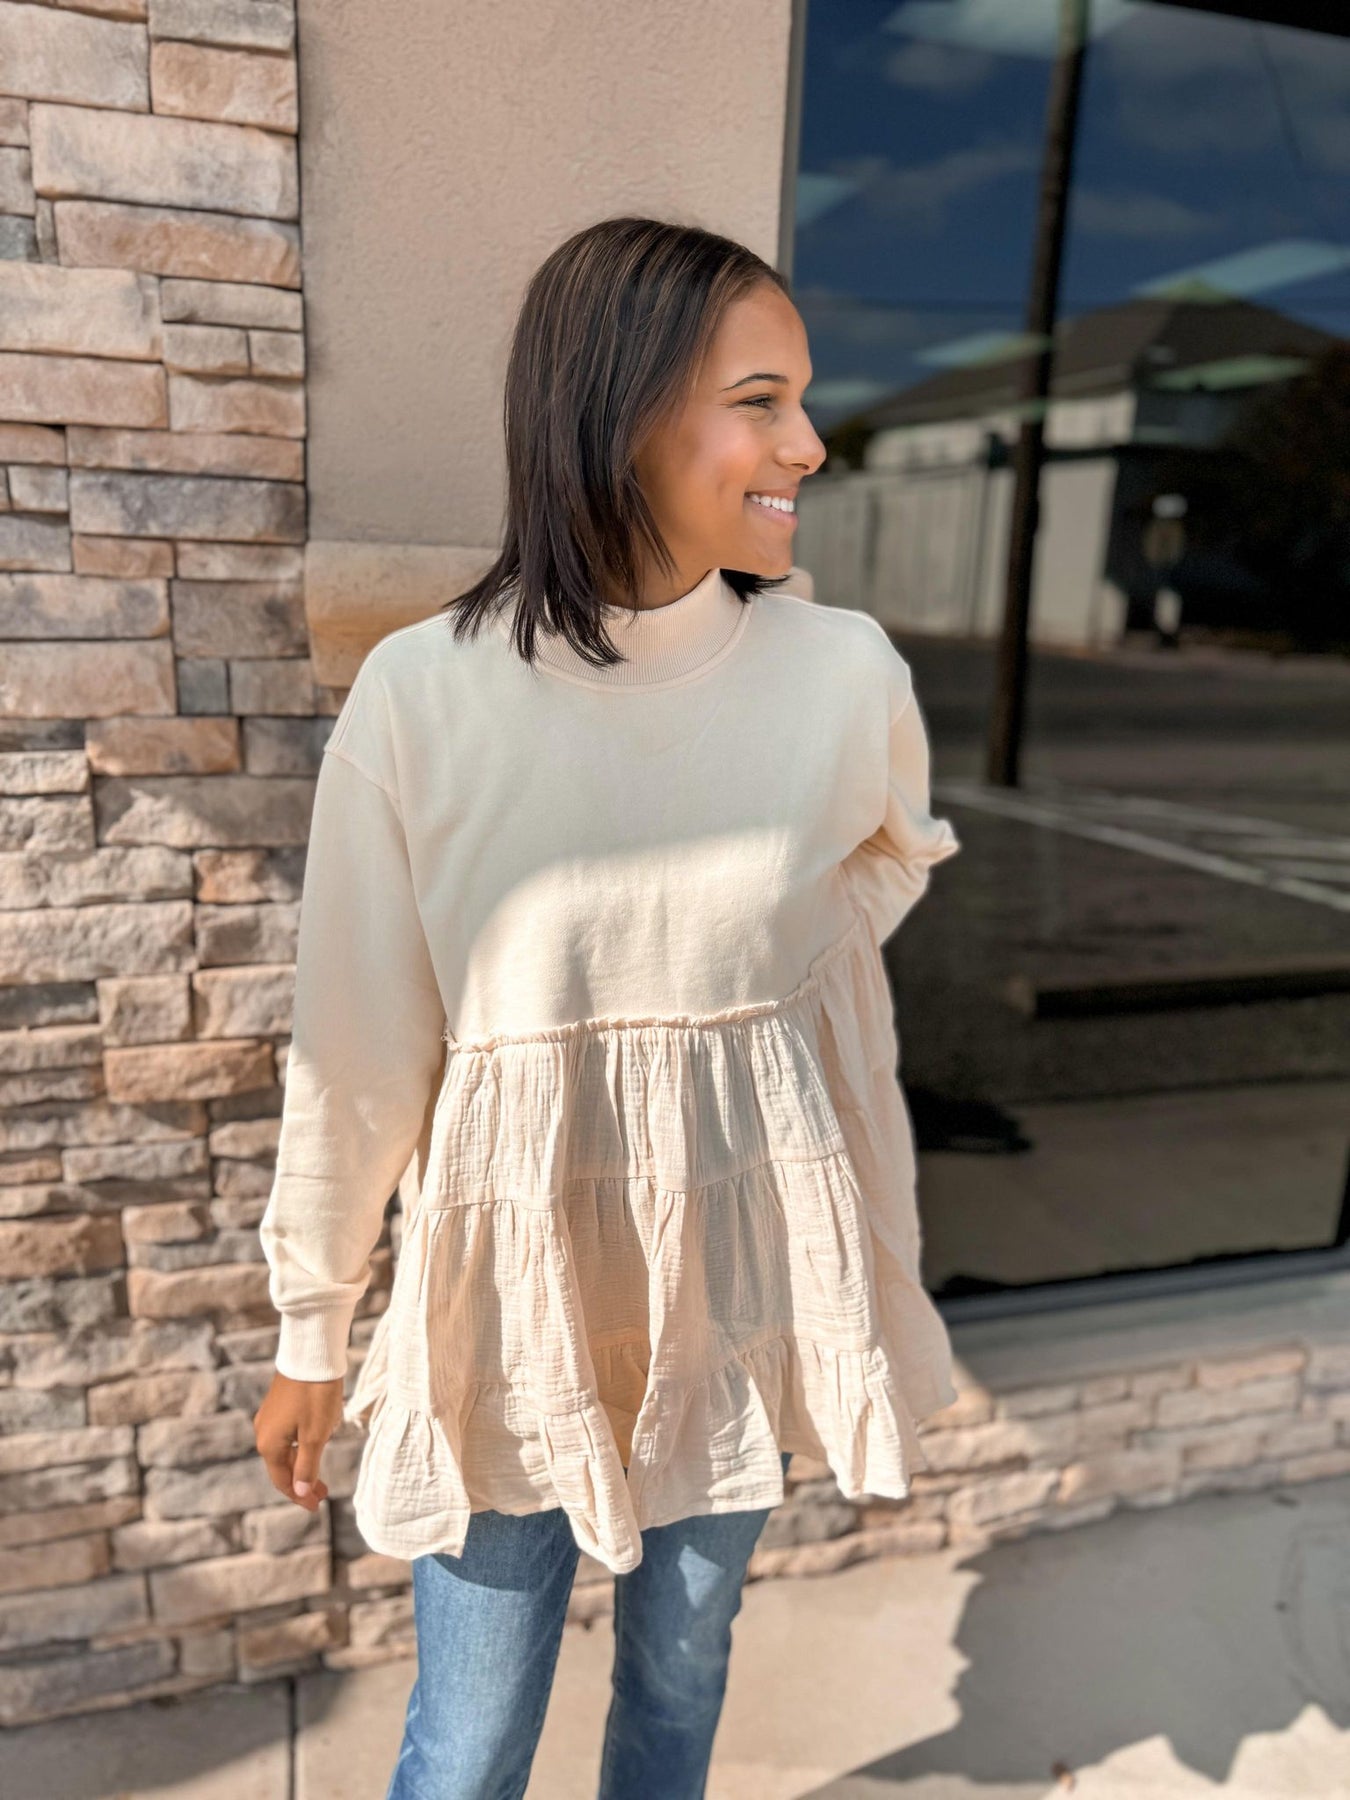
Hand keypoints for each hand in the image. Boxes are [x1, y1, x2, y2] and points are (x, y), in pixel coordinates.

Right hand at [254, 1370, 344, 1511]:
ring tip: (321, 1474)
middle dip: (302, 1482)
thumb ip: (307, 1466)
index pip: (283, 1481)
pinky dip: (301, 1448)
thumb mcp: (315, 1435)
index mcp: (269, 1444)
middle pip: (282, 1467)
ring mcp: (269, 1417)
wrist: (312, 1354)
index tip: (317, 1506)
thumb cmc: (315, 1395)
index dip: (300, 1496)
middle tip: (323, 1493)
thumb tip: (300, 1491)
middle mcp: (263, 1432)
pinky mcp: (278, 1405)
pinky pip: (288, 1435)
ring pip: (285, 1451)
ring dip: (302, 1465)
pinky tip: (315, 1447)